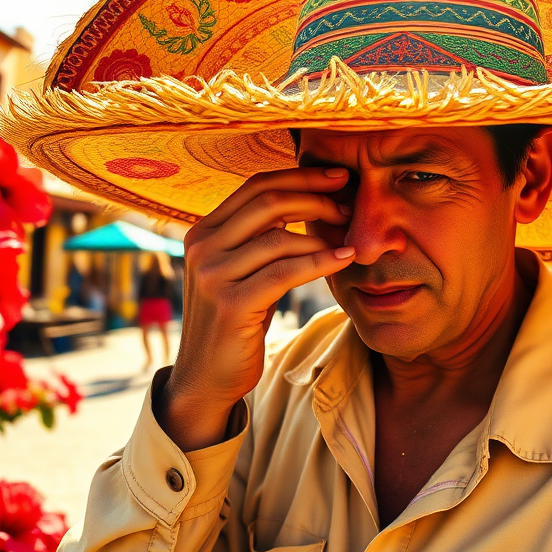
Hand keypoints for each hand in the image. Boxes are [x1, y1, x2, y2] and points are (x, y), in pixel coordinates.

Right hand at [157, 167, 355, 450]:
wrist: (208, 376)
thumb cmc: (238, 318)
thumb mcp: (244, 269)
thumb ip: (263, 236)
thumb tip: (312, 198)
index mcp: (203, 231)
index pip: (256, 186)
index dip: (300, 176)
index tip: (338, 175)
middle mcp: (202, 247)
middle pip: (268, 203)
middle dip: (315, 197)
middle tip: (350, 202)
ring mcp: (213, 275)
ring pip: (279, 237)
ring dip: (322, 234)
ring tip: (350, 236)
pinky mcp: (231, 304)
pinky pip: (285, 272)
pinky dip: (320, 261)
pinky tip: (345, 258)